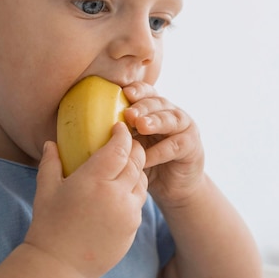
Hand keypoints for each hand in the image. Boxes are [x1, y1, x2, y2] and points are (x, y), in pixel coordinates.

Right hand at [26, 122, 147, 277]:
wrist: (60, 267)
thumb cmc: (48, 226)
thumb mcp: (46, 190)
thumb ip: (51, 162)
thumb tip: (51, 143)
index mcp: (94, 180)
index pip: (120, 148)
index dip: (122, 135)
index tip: (118, 128)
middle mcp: (115, 194)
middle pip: (136, 161)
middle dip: (133, 148)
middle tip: (125, 143)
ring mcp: (127, 212)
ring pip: (141, 180)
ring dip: (136, 169)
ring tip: (124, 166)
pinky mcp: (132, 227)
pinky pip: (139, 201)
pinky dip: (134, 191)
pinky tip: (121, 191)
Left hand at [122, 82, 204, 206]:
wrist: (173, 187)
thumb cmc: (146, 163)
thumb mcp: (131, 146)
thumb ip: (119, 135)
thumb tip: (86, 129)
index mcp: (155, 109)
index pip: (147, 92)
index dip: (137, 90)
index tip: (124, 92)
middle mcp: (171, 113)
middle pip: (158, 103)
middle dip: (143, 106)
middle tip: (128, 113)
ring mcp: (185, 128)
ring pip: (170, 119)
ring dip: (155, 122)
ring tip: (141, 126)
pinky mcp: (192, 146)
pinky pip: (176, 145)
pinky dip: (160, 151)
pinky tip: (146, 158)